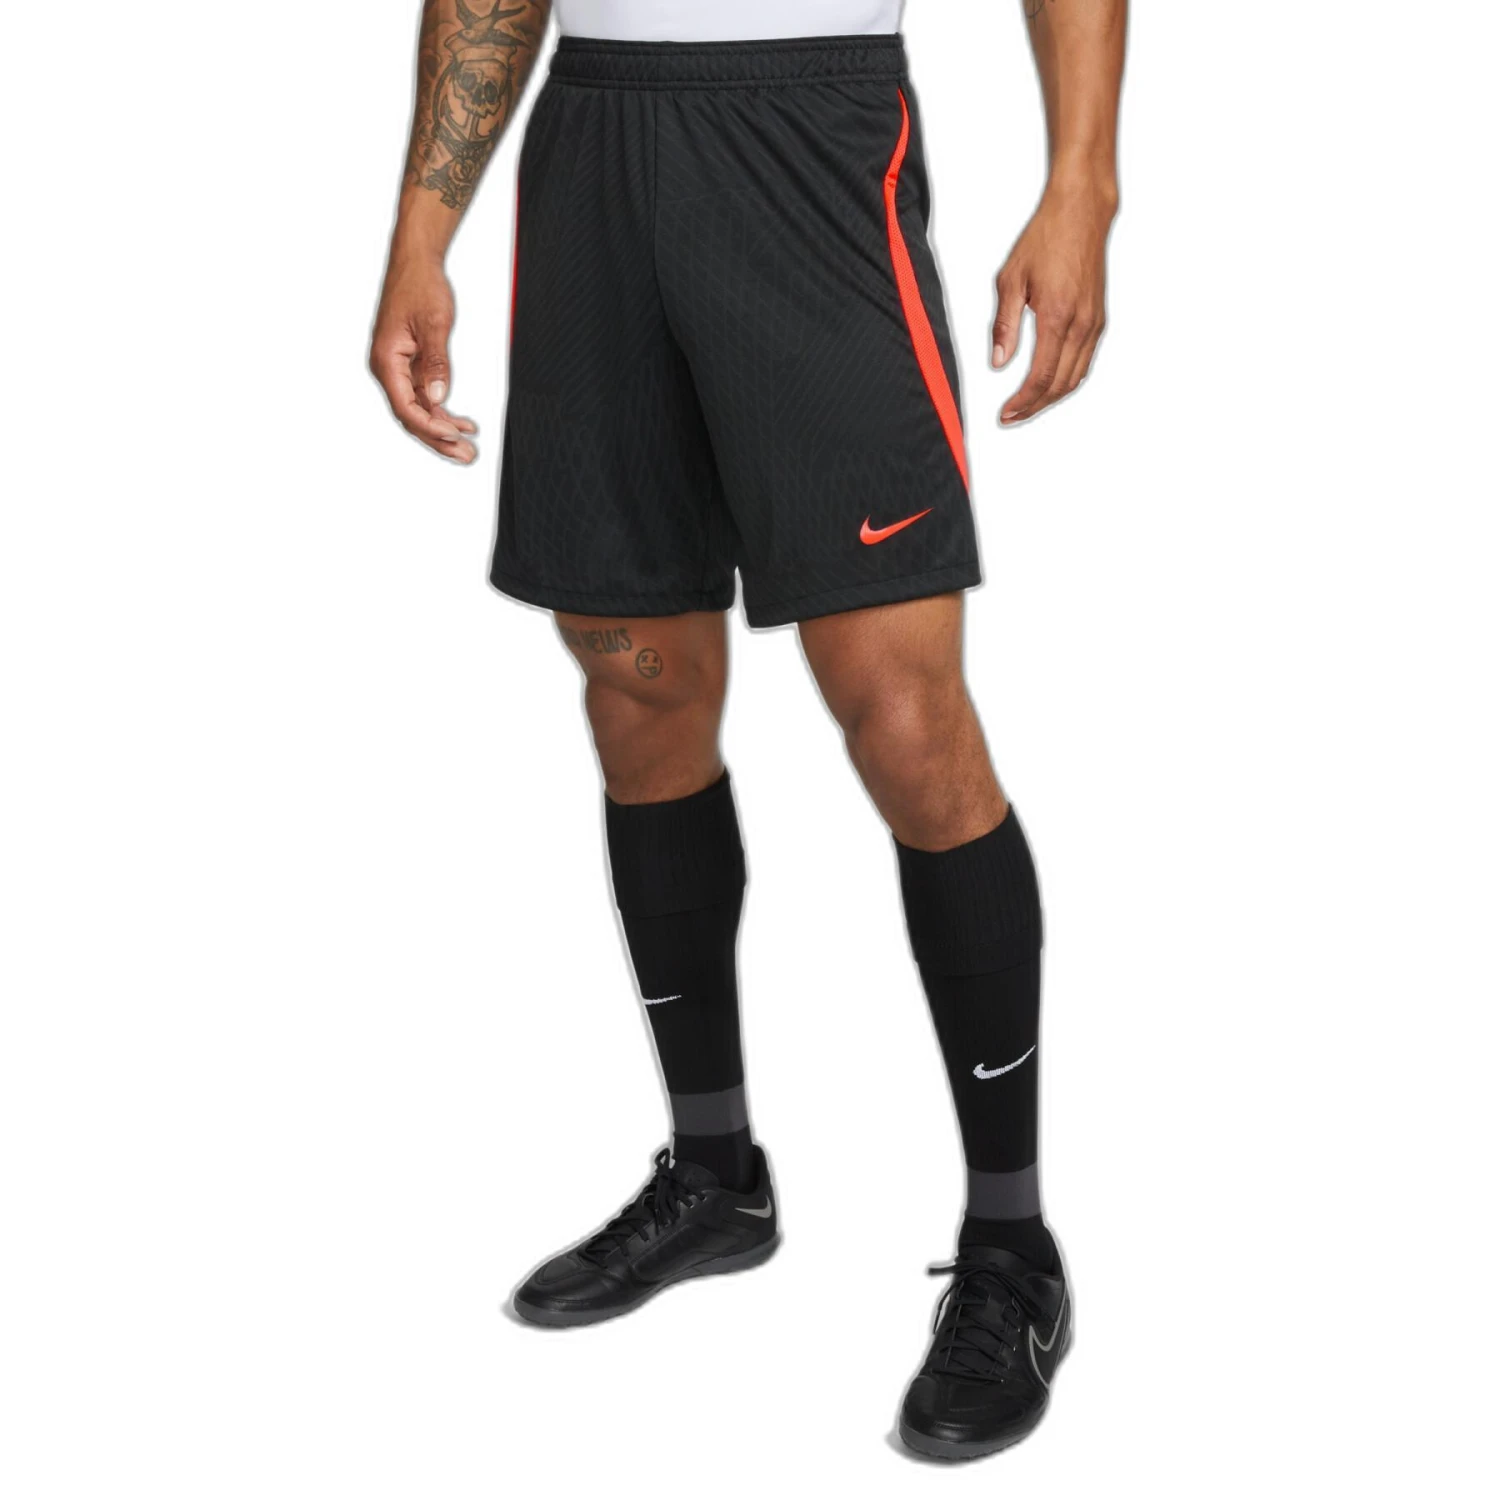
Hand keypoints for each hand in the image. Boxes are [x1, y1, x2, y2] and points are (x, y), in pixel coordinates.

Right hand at [369, 254, 477, 462]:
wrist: (416, 263)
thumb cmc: (419, 286)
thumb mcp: (434, 324)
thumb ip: (436, 363)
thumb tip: (438, 396)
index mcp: (385, 360)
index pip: (405, 407)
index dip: (429, 426)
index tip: (453, 436)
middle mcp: (388, 368)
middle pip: (412, 416)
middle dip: (439, 439)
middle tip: (465, 456)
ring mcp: (399, 369)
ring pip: (420, 409)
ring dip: (444, 429)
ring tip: (468, 448)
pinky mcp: (410, 365)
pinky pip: (425, 396)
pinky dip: (443, 411)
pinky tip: (463, 424)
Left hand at [992, 177, 1115, 424]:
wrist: (1082, 214)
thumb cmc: (1046, 239)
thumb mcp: (1011, 279)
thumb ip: (1004, 325)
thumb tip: (999, 362)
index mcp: (1057, 317)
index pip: (1040, 377)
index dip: (1022, 402)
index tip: (1005, 414)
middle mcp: (1081, 324)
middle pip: (1059, 385)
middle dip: (1034, 406)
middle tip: (1011, 416)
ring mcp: (1094, 323)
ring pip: (1076, 377)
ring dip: (1051, 397)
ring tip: (1027, 406)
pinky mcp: (1100, 319)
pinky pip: (1085, 362)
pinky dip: (1067, 380)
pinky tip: (1050, 384)